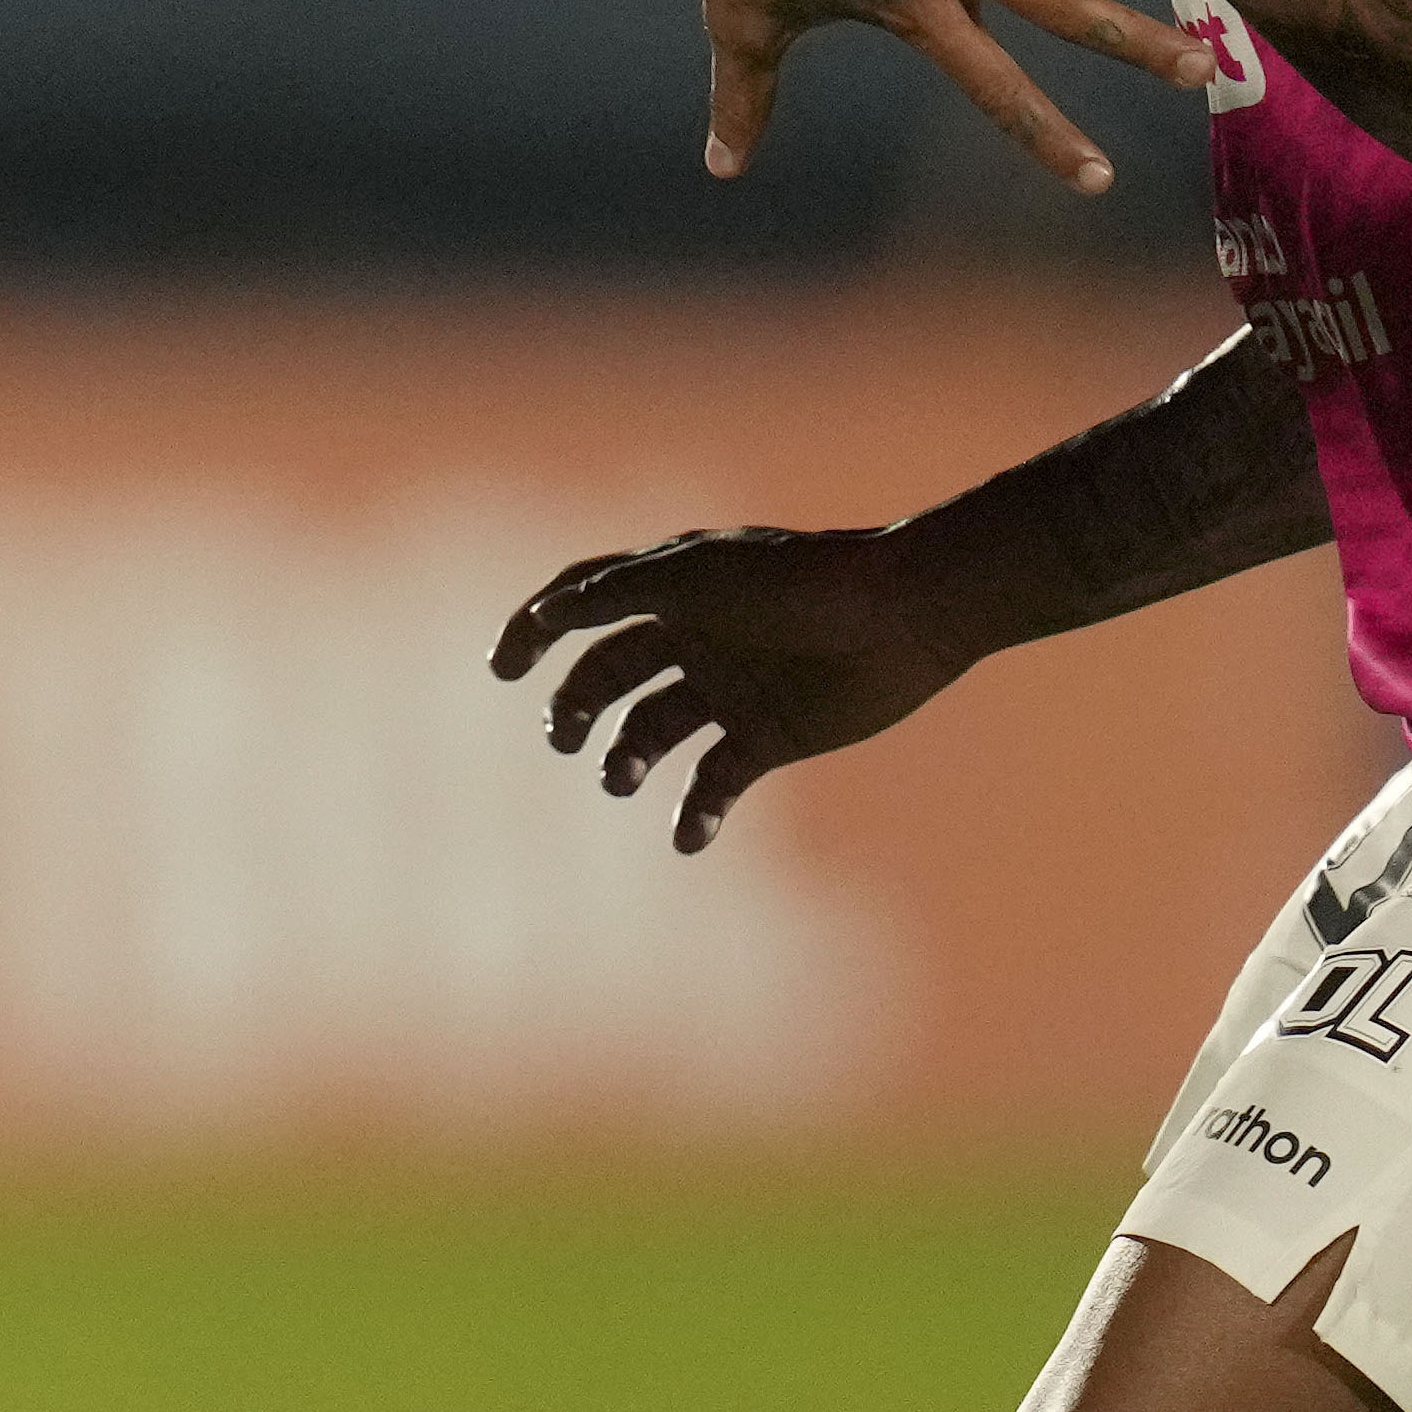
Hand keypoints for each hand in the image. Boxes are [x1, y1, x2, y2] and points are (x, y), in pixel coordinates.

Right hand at [487, 522, 985, 852]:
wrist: (908, 614)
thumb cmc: (803, 581)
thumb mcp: (698, 576)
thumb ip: (618, 592)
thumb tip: (547, 611)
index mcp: (672, 587)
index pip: (583, 603)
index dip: (534, 630)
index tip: (503, 669)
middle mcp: (695, 636)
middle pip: (608, 676)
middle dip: (576, 708)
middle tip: (566, 739)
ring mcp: (731, 687)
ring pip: (651, 732)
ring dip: (625, 759)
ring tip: (621, 778)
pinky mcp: (770, 735)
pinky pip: (714, 782)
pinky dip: (695, 813)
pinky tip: (689, 835)